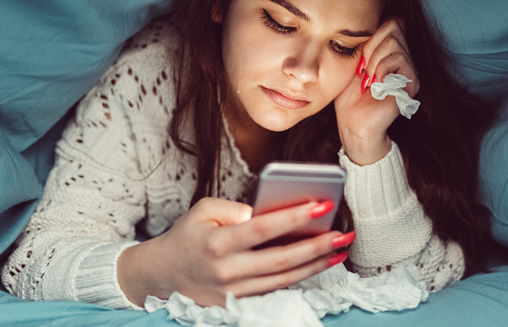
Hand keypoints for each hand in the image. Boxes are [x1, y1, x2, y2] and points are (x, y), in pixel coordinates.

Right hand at [118, 197, 353, 306]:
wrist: (163, 274)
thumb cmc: (188, 235)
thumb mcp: (204, 210)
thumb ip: (235, 208)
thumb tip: (266, 213)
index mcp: (219, 243)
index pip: (265, 228)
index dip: (296, 217)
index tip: (322, 205)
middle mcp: (228, 270)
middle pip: (282, 259)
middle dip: (317, 246)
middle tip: (343, 234)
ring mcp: (235, 291)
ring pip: (284, 278)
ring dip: (316, 265)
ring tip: (339, 250)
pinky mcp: (240, 303)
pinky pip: (276, 288)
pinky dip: (300, 276)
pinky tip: (319, 263)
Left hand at [334, 18, 418, 164]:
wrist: (353, 123)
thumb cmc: (350, 95)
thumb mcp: (354, 59)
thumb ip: (367, 40)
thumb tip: (377, 17)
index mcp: (392, 51)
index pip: (391, 21)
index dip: (372, 34)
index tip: (360, 56)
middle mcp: (405, 58)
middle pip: (393, 26)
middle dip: (371, 45)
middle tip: (363, 68)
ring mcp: (410, 71)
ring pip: (394, 43)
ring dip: (373, 60)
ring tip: (368, 78)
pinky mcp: (412, 83)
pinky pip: (398, 59)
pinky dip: (381, 69)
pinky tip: (375, 84)